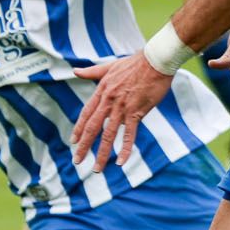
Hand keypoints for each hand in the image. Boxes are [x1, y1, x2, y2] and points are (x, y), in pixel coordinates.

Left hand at [71, 52, 177, 169]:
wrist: (155, 60)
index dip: (79, 129)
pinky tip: (121, 162)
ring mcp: (122, 107)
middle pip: (93, 127)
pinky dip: (125, 149)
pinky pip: (129, 134)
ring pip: (109, 135)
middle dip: (84, 147)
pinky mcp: (137, 112)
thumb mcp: (110, 66)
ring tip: (96, 169)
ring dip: (102, 153)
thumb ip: (92, 72)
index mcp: (102, 90)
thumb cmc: (135, 63)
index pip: (86, 113)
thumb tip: (75, 71)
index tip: (73, 142)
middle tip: (77, 161)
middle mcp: (109, 101)